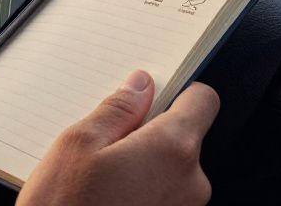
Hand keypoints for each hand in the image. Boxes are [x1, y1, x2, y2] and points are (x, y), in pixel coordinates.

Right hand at [19, 71, 219, 205]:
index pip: (203, 101)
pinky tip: (108, 199)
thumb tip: (140, 87)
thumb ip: (117, 110)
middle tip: (107, 147)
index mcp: (172, 150)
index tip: (154, 97)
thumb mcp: (78, 145)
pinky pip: (164, 198)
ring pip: (171, 172)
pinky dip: (142, 194)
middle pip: (183, 139)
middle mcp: (190, 184)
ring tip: (101, 180)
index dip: (179, 93)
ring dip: (144, 168)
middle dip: (150, 136)